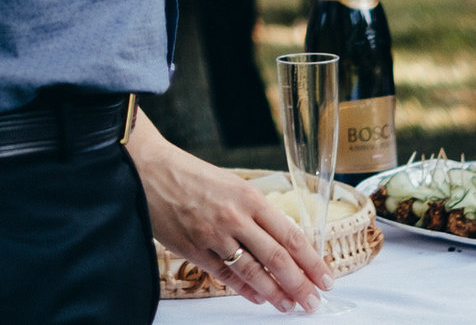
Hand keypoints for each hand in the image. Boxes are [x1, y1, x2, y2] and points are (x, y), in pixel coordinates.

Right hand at [129, 113, 329, 312]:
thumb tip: (281, 241)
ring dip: (275, 293)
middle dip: (300, 284)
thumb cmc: (192, 175)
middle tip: (313, 301)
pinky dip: (244, 289)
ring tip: (289, 305)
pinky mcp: (194, 250)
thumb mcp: (233, 184)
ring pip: (253, 272)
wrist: (150, 171)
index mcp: (250, 198)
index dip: (311, 261)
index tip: (325, 278)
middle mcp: (235, 217)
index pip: (291, 235)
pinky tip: (258, 297)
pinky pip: (225, 275)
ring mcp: (214, 236)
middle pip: (277, 258)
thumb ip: (256, 212)